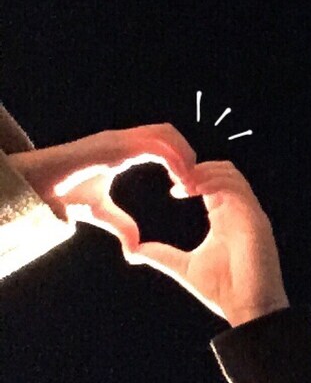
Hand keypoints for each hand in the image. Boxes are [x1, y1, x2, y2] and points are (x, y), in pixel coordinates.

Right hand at [7, 123, 196, 251]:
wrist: (41, 188)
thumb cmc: (66, 194)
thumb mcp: (102, 213)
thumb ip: (122, 226)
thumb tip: (135, 249)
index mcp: (125, 149)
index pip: (163, 142)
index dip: (180, 159)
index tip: (190, 186)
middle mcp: (125, 139)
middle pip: (169, 133)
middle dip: (188, 154)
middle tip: (197, 183)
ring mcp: (120, 139)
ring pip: (166, 133)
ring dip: (184, 155)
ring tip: (191, 183)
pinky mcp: (116, 145)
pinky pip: (155, 145)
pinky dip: (174, 160)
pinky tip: (180, 182)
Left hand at [127, 161, 289, 326]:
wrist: (249, 309)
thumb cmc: (225, 290)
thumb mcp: (185, 267)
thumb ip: (162, 255)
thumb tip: (134, 250)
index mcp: (225, 218)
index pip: (212, 183)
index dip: (191, 178)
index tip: (172, 189)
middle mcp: (239, 211)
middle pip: (222, 170)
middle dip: (197, 168)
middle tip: (174, 179)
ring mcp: (249, 213)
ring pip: (230, 174)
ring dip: (204, 172)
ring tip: (183, 184)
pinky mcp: (255, 219)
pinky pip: (237, 188)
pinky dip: (214, 182)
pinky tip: (194, 191)